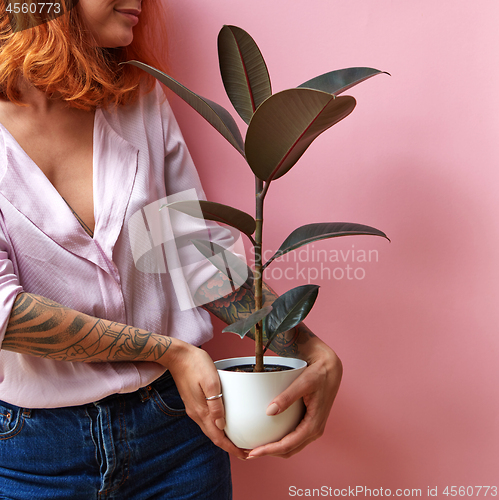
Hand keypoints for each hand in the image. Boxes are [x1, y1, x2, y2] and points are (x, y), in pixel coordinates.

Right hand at [166, 340, 247, 459]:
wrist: (177, 356)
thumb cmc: (196, 364)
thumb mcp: (210, 382)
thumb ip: (216, 404)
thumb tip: (221, 424)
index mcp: (201, 410)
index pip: (217, 437)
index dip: (231, 448)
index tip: (244, 454)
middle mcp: (196, 413)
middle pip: (213, 436)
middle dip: (229, 446)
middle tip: (244, 450)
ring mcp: (193, 408)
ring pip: (210, 429)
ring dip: (223, 437)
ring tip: (236, 439)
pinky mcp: (193, 402)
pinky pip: (206, 420)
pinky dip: (216, 426)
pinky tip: (223, 423)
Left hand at [247, 340, 341, 458]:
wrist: (330, 369)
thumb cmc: (319, 374)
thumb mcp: (303, 382)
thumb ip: (287, 397)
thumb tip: (269, 412)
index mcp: (313, 425)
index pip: (288, 445)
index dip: (269, 450)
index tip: (253, 452)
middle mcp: (314, 431)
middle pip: (288, 450)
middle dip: (268, 453)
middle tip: (248, 451)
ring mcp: (312, 428)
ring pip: (291, 447)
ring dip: (273, 449)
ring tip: (255, 446)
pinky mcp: (309, 423)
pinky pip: (293, 439)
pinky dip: (280, 442)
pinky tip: (269, 436)